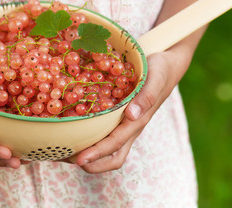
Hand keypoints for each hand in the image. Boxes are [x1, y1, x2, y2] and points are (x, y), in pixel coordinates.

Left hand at [73, 51, 179, 172]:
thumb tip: (131, 115)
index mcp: (137, 121)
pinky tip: (72, 134)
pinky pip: (105, 135)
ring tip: (65, 154)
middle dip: (92, 164)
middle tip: (67, 159)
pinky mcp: (119, 120)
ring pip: (108, 150)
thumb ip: (146, 97)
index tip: (80, 159)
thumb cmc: (160, 72)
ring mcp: (125, 126)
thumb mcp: (155, 79)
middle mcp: (130, 128)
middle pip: (113, 157)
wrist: (166, 69)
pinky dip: (89, 140)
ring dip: (89, 156)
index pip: (116, 143)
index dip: (98, 153)